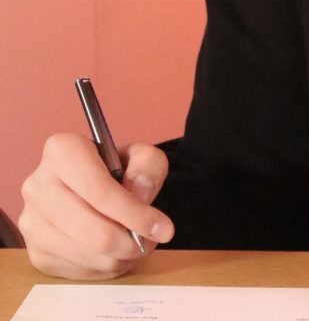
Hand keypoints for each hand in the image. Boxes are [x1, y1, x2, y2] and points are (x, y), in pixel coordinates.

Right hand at [19, 133, 174, 279]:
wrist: (94, 186)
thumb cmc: (119, 168)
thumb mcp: (142, 155)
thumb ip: (149, 166)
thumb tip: (139, 193)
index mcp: (62, 151)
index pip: (99, 190)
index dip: (133, 213)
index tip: (163, 227)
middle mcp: (38, 185)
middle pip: (92, 228)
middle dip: (129, 241)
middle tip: (153, 241)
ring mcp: (32, 222)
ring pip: (85, 254)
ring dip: (119, 257)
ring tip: (137, 244)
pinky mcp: (35, 252)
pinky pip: (76, 270)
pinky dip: (104, 268)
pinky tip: (114, 251)